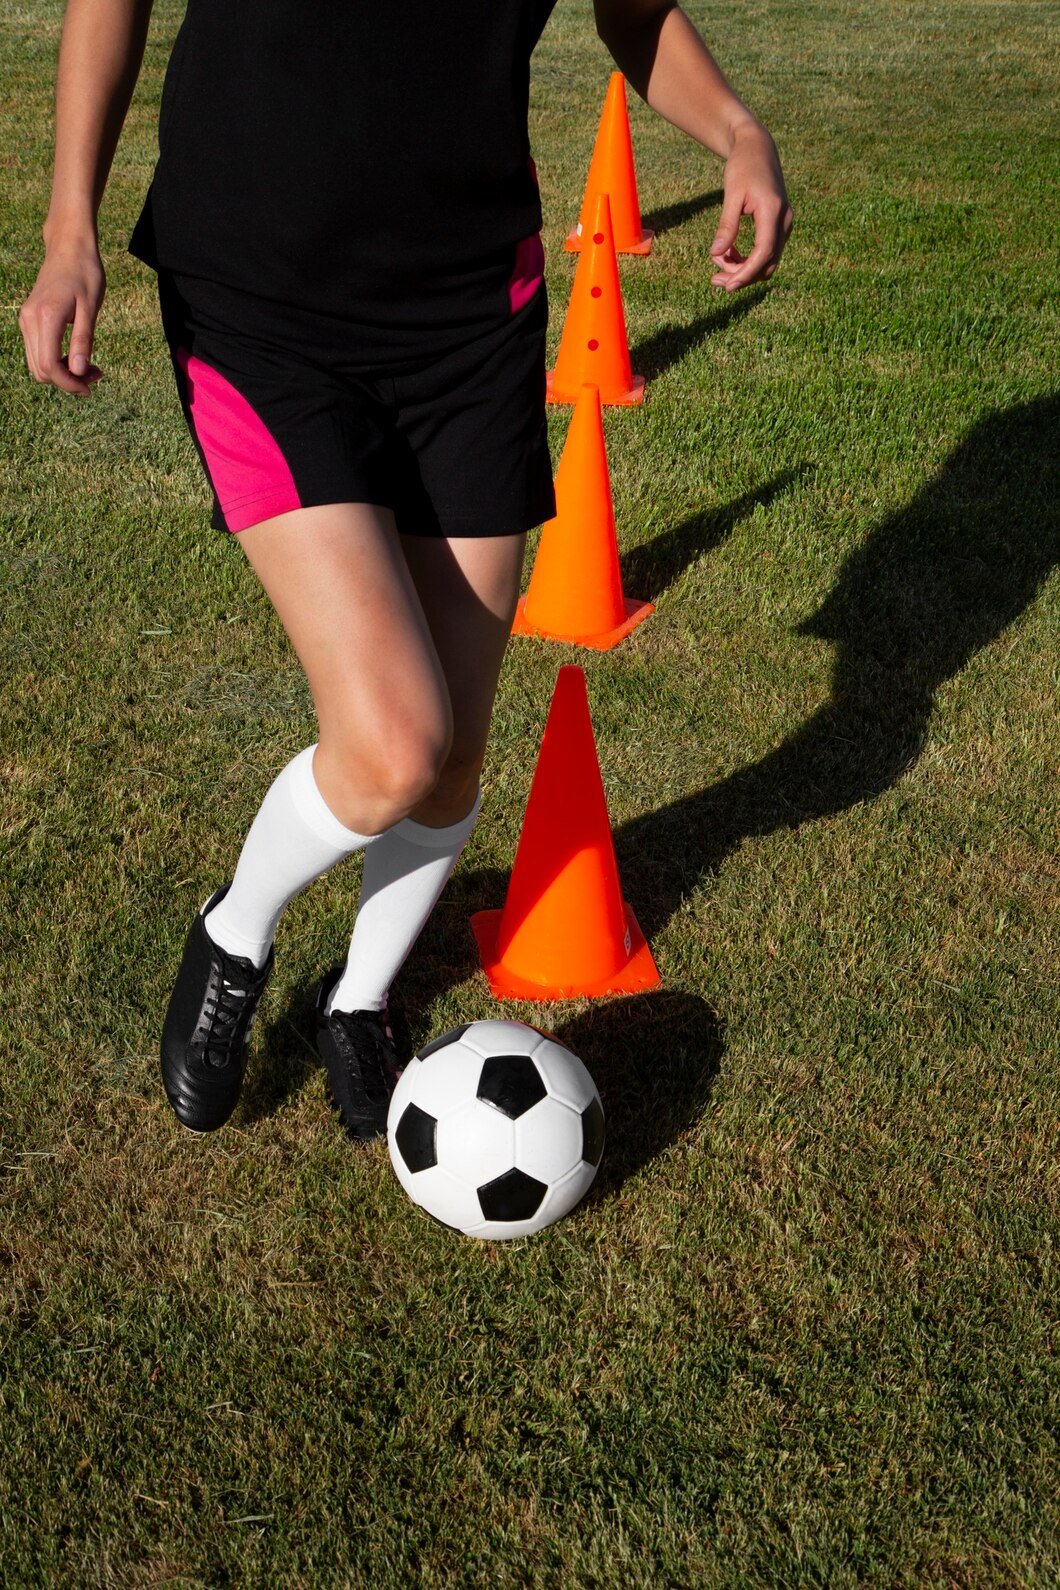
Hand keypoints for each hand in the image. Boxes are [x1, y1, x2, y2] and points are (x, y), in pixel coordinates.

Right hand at [18, 238, 105, 394]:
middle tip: (97, 374)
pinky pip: (38, 352)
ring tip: (90, 366)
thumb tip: (79, 372)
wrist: (68, 248)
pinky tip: (76, 355)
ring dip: (62, 373)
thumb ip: (83, 340)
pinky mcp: (28, 320)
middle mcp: (29, 320)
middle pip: (40, 370)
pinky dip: (56, 361)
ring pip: (37, 365)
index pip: (48, 366)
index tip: (90, 388)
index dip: (69, 384)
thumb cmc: (85, 273)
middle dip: (67, 380)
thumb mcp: (90, 308)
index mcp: (45, 317)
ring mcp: (25, 320)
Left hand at [710, 121, 793, 291]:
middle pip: (767, 263)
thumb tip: (715, 254)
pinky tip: (729, 252)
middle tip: (714, 279)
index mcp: (773, 211)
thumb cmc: (742, 167)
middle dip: (741, 276)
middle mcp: (785, 220)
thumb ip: (726, 225)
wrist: (758, 148)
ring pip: (768, 262)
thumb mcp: (731, 194)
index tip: (727, 286)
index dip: (745, 273)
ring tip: (719, 261)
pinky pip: (767, 252)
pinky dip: (748, 259)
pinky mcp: (780, 226)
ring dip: (744, 269)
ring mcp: (785, 224)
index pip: (763, 252)